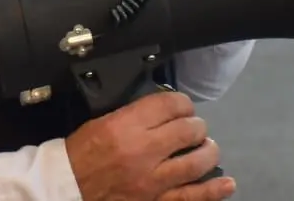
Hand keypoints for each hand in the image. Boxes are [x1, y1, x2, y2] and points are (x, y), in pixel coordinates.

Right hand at [66, 90, 235, 200]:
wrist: (67, 187)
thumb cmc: (82, 152)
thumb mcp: (104, 120)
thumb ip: (135, 114)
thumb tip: (165, 110)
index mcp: (127, 125)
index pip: (170, 105)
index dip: (183, 103)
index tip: (183, 106)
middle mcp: (143, 151)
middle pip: (188, 130)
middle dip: (196, 126)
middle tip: (194, 128)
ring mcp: (152, 180)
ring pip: (195, 162)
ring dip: (207, 151)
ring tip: (206, 147)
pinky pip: (190, 197)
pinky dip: (212, 191)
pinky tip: (227, 183)